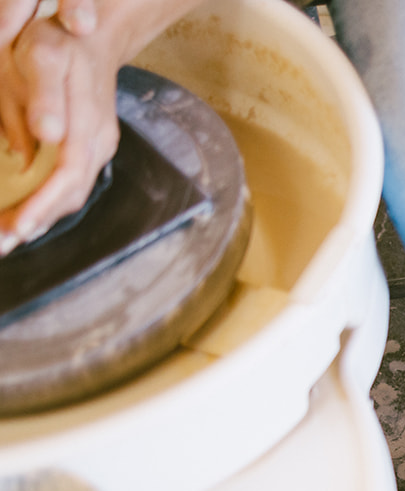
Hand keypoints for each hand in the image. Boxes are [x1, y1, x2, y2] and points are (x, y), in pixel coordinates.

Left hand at [0, 0, 198, 254]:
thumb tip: (46, 136)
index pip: (68, 175)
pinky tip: (26, 212)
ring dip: (40, 218)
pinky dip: (47, 203)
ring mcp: (98, 148)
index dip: (42, 205)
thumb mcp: (43, 55)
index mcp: (87, 123)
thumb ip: (43, 95)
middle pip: (72, 194)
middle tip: (2, 244)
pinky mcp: (90, 149)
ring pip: (72, 194)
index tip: (17, 227)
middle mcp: (98, 142)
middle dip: (36, 222)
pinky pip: (70, 184)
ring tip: (9, 236)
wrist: (91, 35)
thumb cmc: (59, 42)